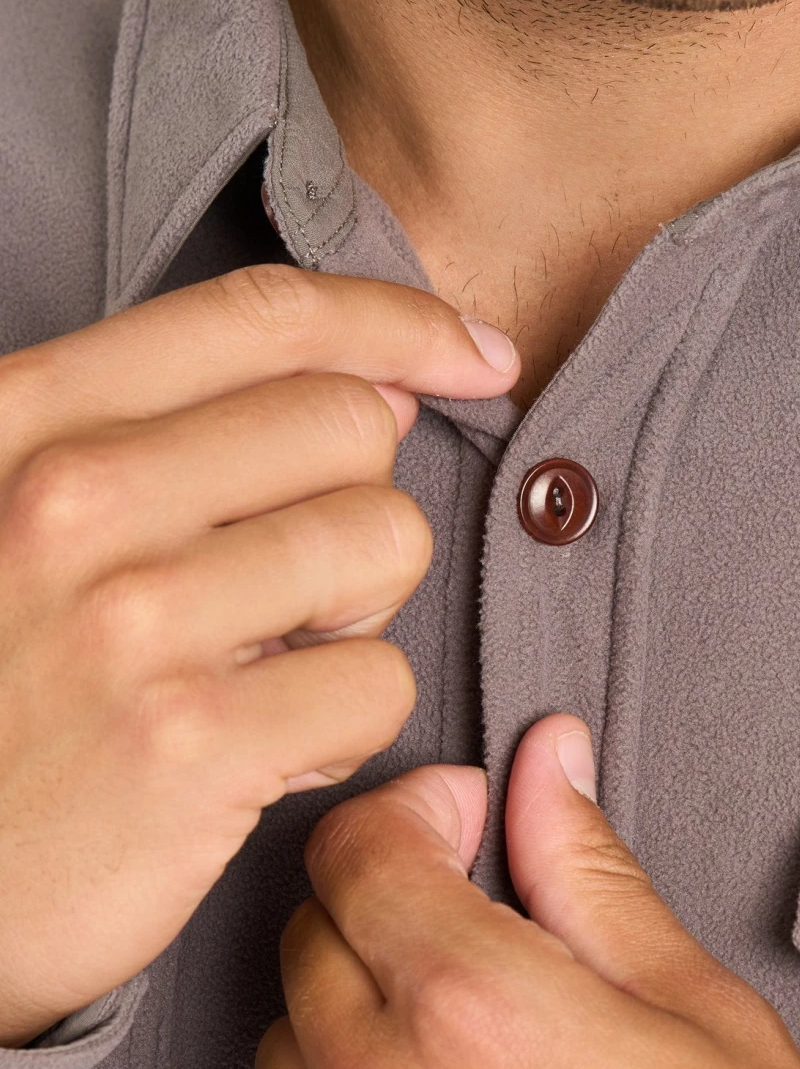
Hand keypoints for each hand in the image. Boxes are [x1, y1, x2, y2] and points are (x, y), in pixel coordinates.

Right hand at [0, 267, 518, 1042]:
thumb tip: (381, 386)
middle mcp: (72, 499)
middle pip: (356, 428)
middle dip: (356, 506)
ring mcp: (132, 622)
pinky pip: (382, 684)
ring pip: (387, 544)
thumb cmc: (0, 695)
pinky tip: (267, 751)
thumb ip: (182, 435)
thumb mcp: (27, 519)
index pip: (271, 318)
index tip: (482, 355)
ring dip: (358, 617)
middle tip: (283, 592)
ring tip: (266, 671)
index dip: (406, 324)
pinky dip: (349, 726)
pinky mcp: (192, 744)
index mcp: (30, 419)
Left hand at [207, 714, 799, 1068]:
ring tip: (451, 1060)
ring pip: (277, 1047)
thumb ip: (590, 871)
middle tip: (474, 947)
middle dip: (386, 911)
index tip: (455, 826)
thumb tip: (547, 765)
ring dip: (347, 1025)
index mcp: (482, 1004)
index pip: (363, 848)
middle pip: (311, 937)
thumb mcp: (694, 1005)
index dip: (412, 812)